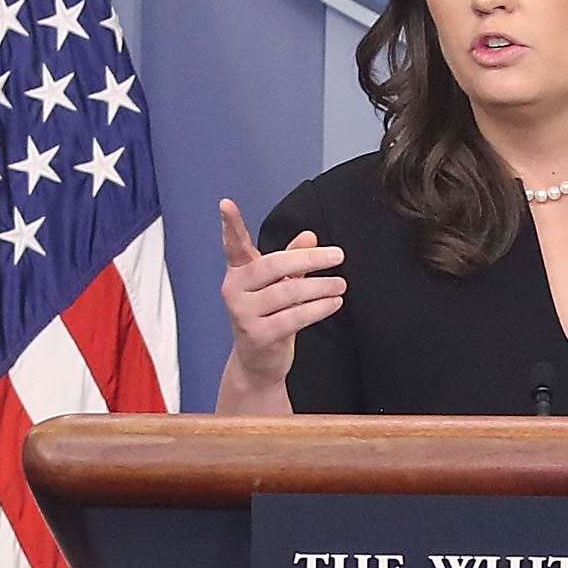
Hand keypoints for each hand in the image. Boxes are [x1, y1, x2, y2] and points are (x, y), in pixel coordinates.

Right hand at [214, 197, 342, 412]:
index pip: (234, 245)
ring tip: (341, 284)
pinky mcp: (257, 335)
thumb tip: (309, 235)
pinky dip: (317, 309)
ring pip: (287, 293)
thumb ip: (292, 260)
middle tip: (338, 256)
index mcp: (239, 273)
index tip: (225, 204)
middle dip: (309, 259)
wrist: (258, 363)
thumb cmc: (269, 318)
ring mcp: (243, 313)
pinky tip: (334, 303)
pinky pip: (292, 317)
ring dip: (320, 287)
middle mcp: (235, 290)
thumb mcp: (279, 285)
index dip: (230, 225)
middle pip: (273, 265)